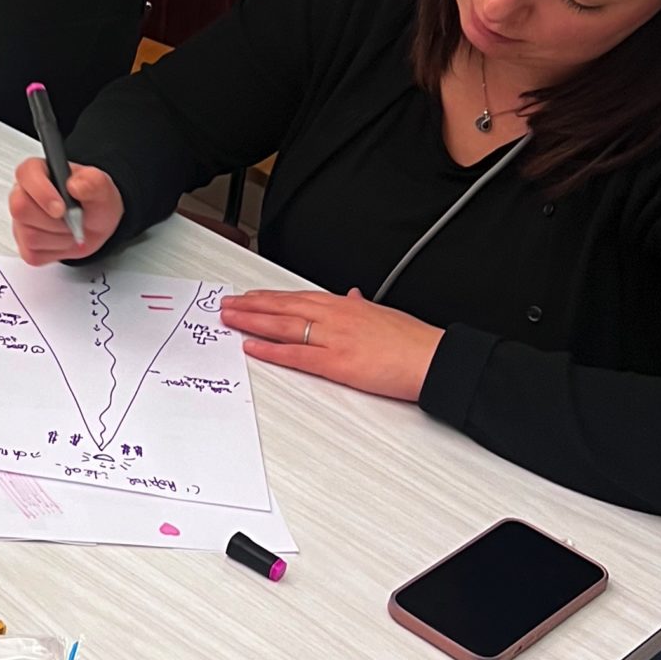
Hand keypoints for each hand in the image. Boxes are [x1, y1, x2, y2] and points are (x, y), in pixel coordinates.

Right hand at [9, 158, 123, 263]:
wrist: (95, 226)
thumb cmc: (92, 202)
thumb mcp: (102, 188)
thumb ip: (93, 182)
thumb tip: (75, 185)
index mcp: (38, 172)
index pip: (26, 175)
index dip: (42, 192)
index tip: (62, 207)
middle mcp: (23, 195)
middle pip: (21, 208)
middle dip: (54, 221)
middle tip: (73, 220)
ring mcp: (21, 221)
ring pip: (31, 235)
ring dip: (60, 237)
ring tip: (72, 229)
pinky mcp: (24, 245)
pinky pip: (34, 253)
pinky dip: (56, 251)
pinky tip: (63, 239)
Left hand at [220, 287, 441, 403]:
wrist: (433, 357)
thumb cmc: (413, 340)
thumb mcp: (383, 315)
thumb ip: (362, 307)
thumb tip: (352, 297)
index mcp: (345, 305)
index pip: (298, 297)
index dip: (270, 297)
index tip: (251, 297)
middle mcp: (335, 316)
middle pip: (283, 307)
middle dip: (251, 305)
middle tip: (227, 305)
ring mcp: (333, 338)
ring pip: (283, 325)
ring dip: (252, 322)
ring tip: (230, 319)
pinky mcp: (336, 362)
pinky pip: (296, 355)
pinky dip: (271, 350)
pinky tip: (252, 347)